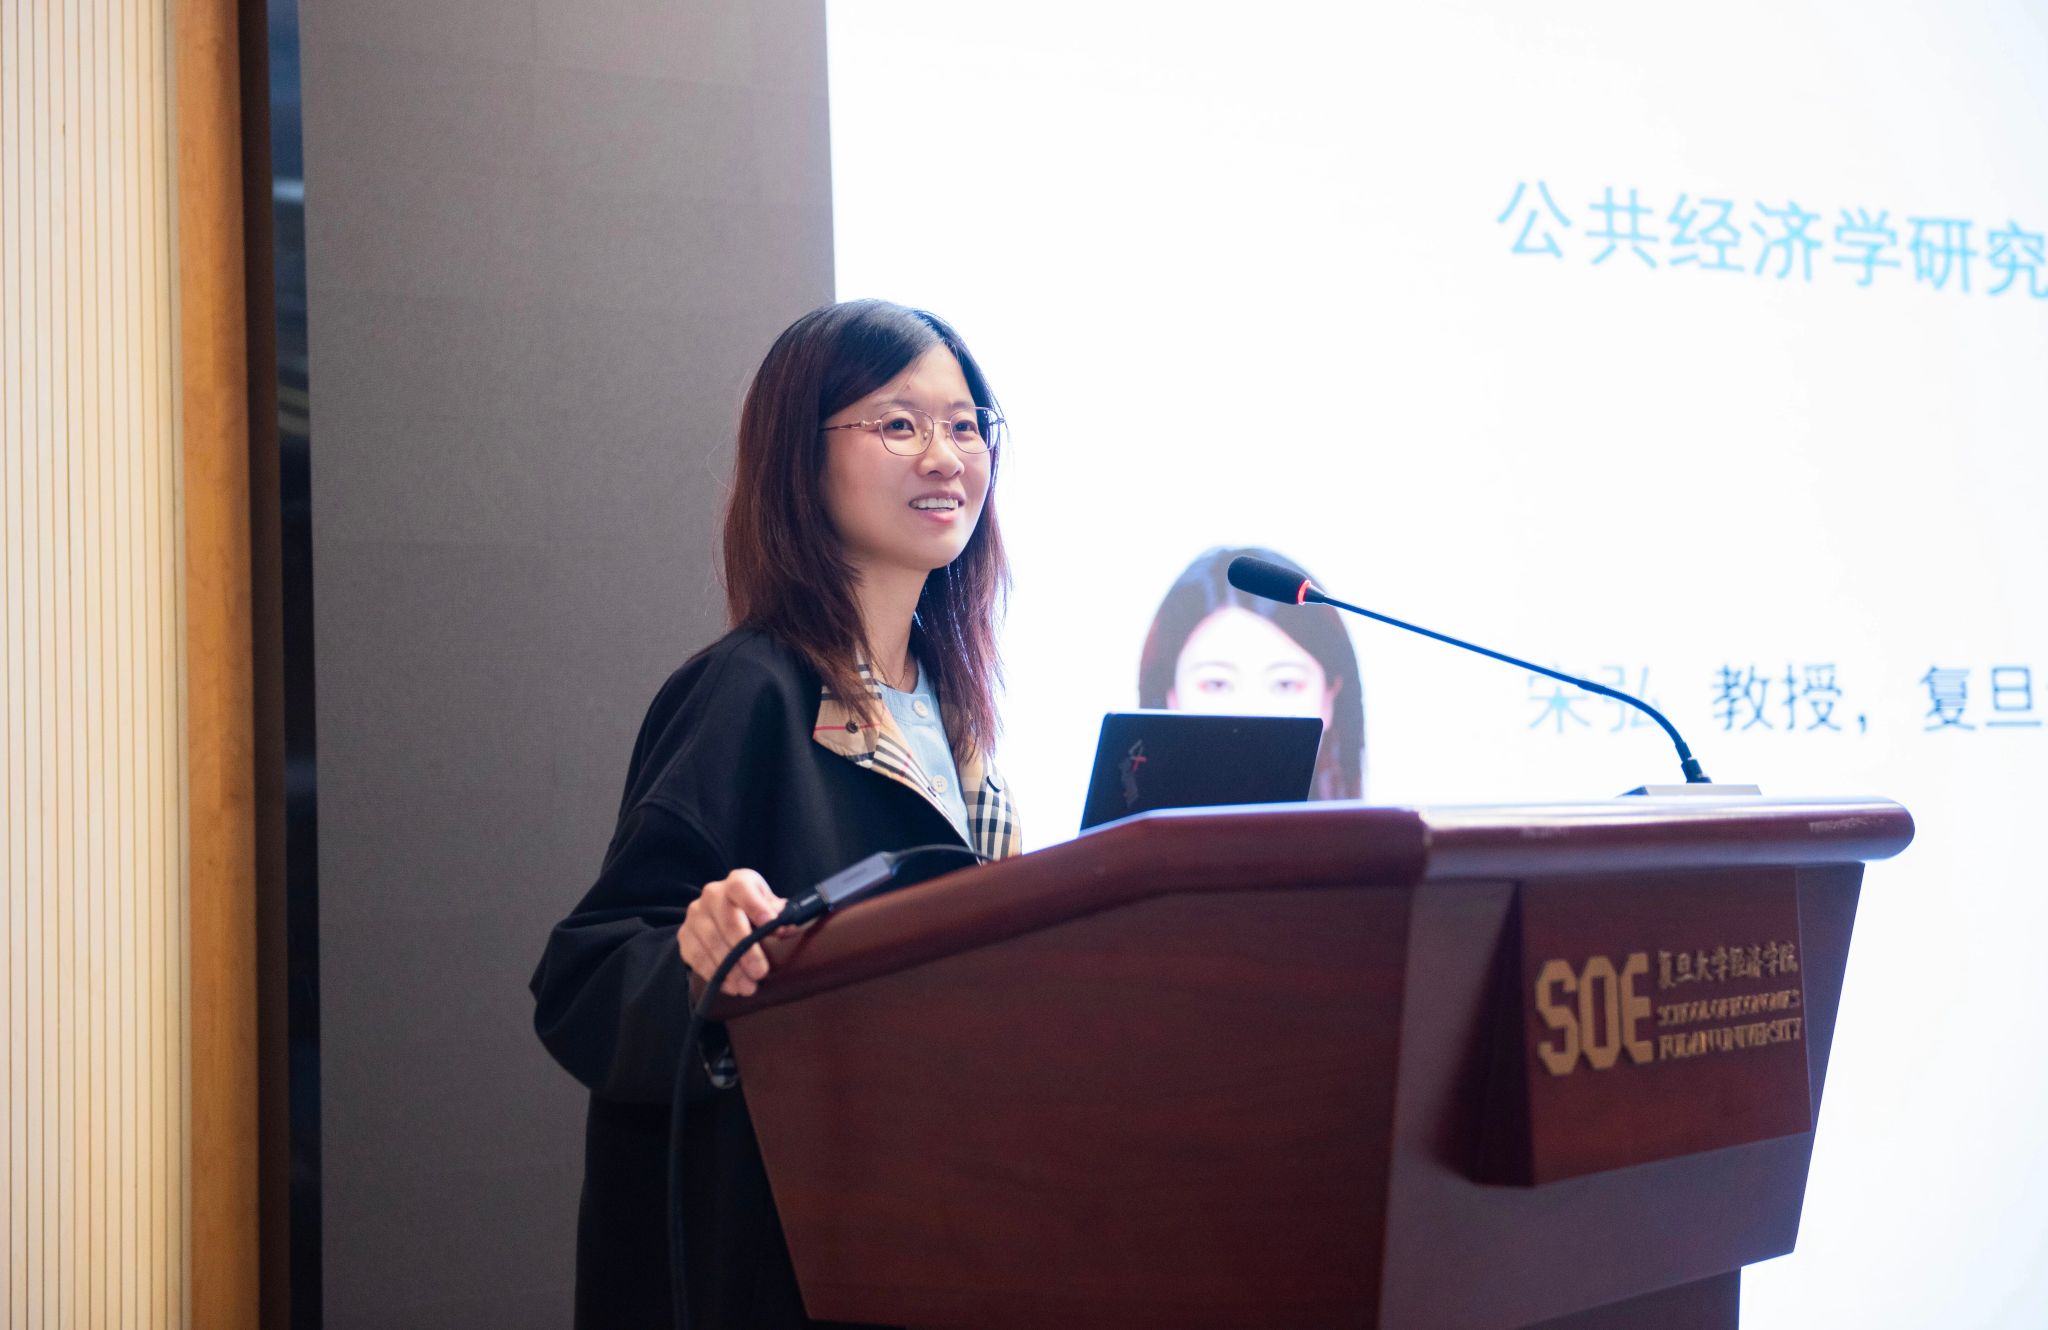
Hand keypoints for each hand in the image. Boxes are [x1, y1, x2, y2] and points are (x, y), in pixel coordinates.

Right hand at [677, 869, 785, 997]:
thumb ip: (781, 915)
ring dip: (730, 968)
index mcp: (737, 882)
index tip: (771, 924)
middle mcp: (712, 894)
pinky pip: (696, 957)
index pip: (742, 888)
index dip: (756, 905)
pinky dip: (714, 974)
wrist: (724, 915)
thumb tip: (788, 928)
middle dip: (745, 950)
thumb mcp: (770, 907)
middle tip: (760, 972)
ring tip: (748, 987)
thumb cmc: (754, 912)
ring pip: (711, 942)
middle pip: (728, 921)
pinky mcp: (685, 935)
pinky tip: (730, 986)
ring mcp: (695, 915)